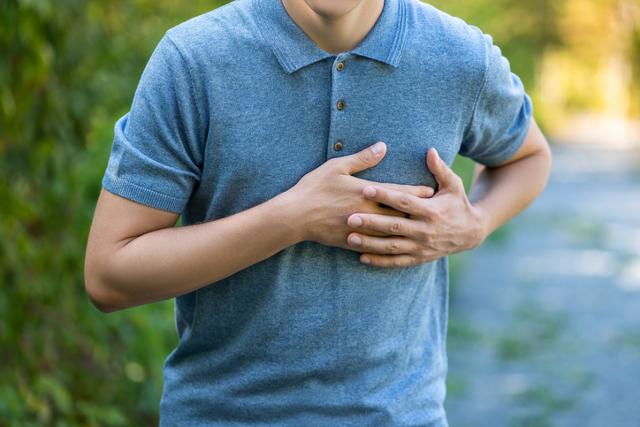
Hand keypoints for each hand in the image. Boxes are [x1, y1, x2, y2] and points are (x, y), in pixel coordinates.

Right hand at [286, 141, 434, 248]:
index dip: (417, 192)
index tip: (432, 191)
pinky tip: (397, 248)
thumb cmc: (314, 188)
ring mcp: (361, 230)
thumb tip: (383, 146)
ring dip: (407, 232)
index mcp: (366, 192)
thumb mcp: (337, 167)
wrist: (295, 216)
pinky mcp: (352, 242)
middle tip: (436, 215)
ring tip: (422, 231)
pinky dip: (387, 247)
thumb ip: (362, 158)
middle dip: (418, 215)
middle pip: (400, 215)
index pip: (399, 192)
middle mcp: (368, 212)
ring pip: (390, 234)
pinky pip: (374, 246)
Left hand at [344, 147, 487, 266]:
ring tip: (350, 238)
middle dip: (372, 222)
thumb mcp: (454, 185)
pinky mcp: (419, 258)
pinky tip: (362, 257)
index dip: (385, 196)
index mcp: (432, 210)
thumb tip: (430, 149)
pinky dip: (380, 261)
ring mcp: (421, 247)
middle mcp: (425, 230)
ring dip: (370, 244)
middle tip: (350, 217)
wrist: (471, 233)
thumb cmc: (457, 204)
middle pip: (394, 226)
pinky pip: (397, 261)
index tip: (365, 189)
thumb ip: (440, 169)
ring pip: (392, 246)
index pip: (404, 202)